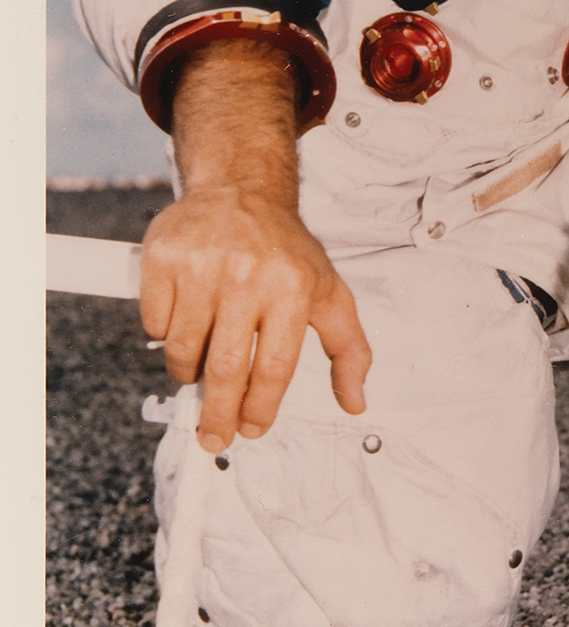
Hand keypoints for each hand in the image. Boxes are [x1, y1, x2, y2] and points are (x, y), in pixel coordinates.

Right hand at [143, 39, 371, 452]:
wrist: (242, 191)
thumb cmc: (286, 251)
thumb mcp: (329, 293)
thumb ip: (348, 350)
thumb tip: (355, 400)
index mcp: (293, 287)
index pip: (275, 367)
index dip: (260, 408)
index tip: (251, 428)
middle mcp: (248, 276)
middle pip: (226, 368)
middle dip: (218, 414)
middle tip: (214, 436)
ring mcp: (202, 267)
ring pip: (184, 350)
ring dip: (190, 374)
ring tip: (202, 371)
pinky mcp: (164, 259)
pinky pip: (155, 323)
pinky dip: (165, 338)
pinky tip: (185, 326)